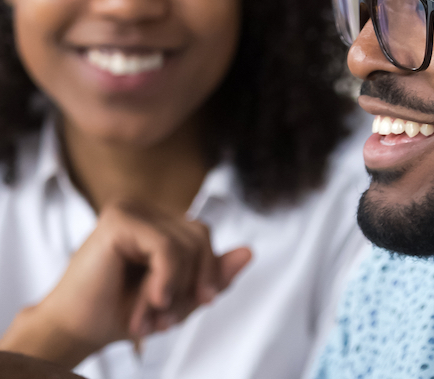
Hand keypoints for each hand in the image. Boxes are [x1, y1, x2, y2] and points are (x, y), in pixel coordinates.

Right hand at [0, 201, 251, 367]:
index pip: (204, 235)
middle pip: (201, 235)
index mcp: (158, 222)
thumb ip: (215, 275)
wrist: (77, 331)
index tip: (201, 303)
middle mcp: (145, 209)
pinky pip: (168, 247)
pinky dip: (167, 280)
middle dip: (194, 281)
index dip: (210, 270)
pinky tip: (152, 301)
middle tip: (170, 318)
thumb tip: (249, 252)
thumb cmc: (123, 312)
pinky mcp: (119, 219)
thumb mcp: (183, 297)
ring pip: (187, 243)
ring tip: (153, 315)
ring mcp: (130, 209)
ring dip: (175, 288)